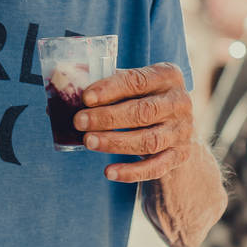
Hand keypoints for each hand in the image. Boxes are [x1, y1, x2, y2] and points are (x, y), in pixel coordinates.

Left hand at [73, 63, 193, 182]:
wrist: (174, 126)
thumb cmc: (142, 98)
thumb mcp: (130, 85)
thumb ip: (104, 84)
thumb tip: (64, 89)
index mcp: (167, 75)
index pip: (138, 80)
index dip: (110, 89)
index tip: (86, 98)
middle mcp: (180, 102)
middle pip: (143, 111)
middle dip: (108, 117)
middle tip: (80, 122)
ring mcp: (182, 131)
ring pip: (149, 140)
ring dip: (115, 142)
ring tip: (88, 142)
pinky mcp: (181, 155)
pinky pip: (156, 167)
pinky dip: (131, 171)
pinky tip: (108, 171)